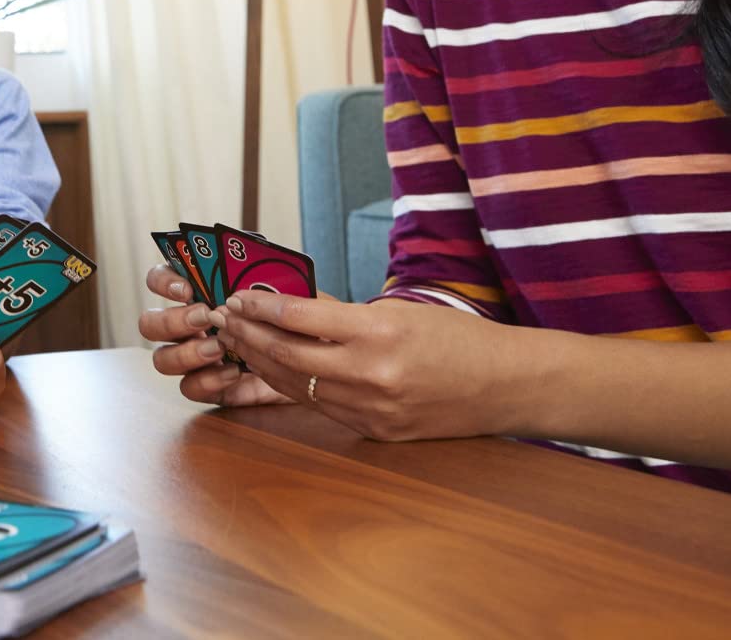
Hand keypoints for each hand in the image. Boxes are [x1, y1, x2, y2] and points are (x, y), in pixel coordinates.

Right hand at [138, 266, 288, 407]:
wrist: (309, 362)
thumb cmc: (287, 319)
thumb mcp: (278, 293)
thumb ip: (256, 281)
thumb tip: (243, 278)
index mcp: (195, 295)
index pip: (158, 280)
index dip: (163, 282)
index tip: (186, 288)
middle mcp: (185, 326)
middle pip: (150, 324)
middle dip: (173, 321)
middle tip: (205, 318)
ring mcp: (191, 358)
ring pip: (162, 359)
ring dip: (187, 353)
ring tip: (219, 348)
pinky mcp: (207, 386)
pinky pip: (189, 388)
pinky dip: (209, 381)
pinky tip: (234, 372)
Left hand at [217, 291, 513, 440]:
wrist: (506, 387)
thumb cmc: (457, 340)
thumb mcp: (398, 311)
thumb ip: (340, 312)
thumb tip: (288, 303)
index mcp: (379, 333)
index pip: (299, 319)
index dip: (260, 308)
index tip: (237, 298)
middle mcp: (371, 375)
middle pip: (288, 355)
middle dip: (248, 336)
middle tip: (224, 319)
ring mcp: (371, 409)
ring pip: (296, 385)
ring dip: (260, 363)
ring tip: (238, 343)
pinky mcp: (374, 431)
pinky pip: (320, 407)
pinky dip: (290, 387)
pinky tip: (271, 371)